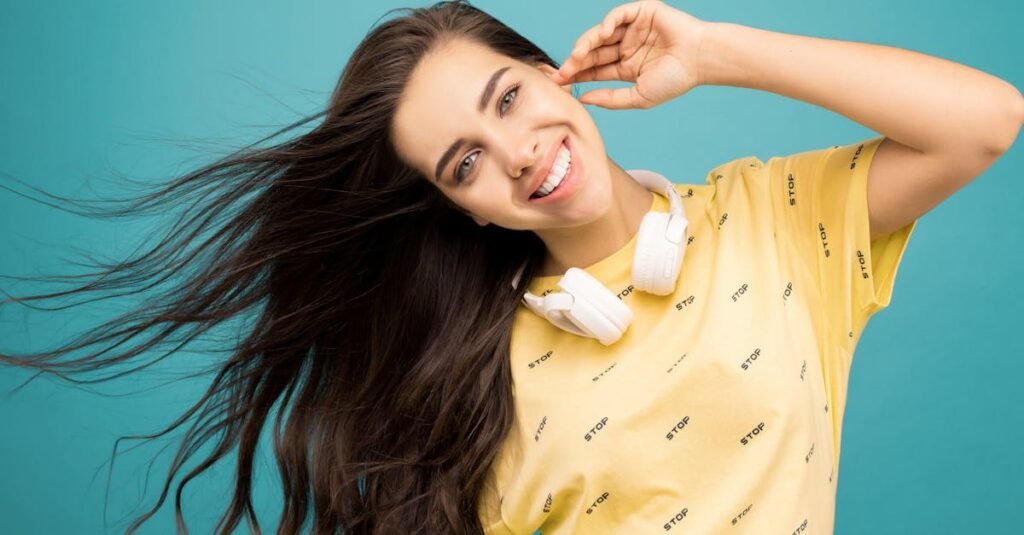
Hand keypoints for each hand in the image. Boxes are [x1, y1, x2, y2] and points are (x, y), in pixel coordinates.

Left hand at [551, 0, 709, 109]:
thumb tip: (584, 99)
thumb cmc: (675, 80)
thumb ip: (611, 98)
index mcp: (625, 67)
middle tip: (563, 71)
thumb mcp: (638, 96)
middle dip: (576, 61)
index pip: (594, 69)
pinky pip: (618, 15)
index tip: (560, 82)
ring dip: (586, 43)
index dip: (577, 74)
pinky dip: (607, 23)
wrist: (700, 60)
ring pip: (601, 34)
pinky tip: (602, 35)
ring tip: (577, 55)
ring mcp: (632, 30)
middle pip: (593, 52)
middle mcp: (626, 47)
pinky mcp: (641, 13)